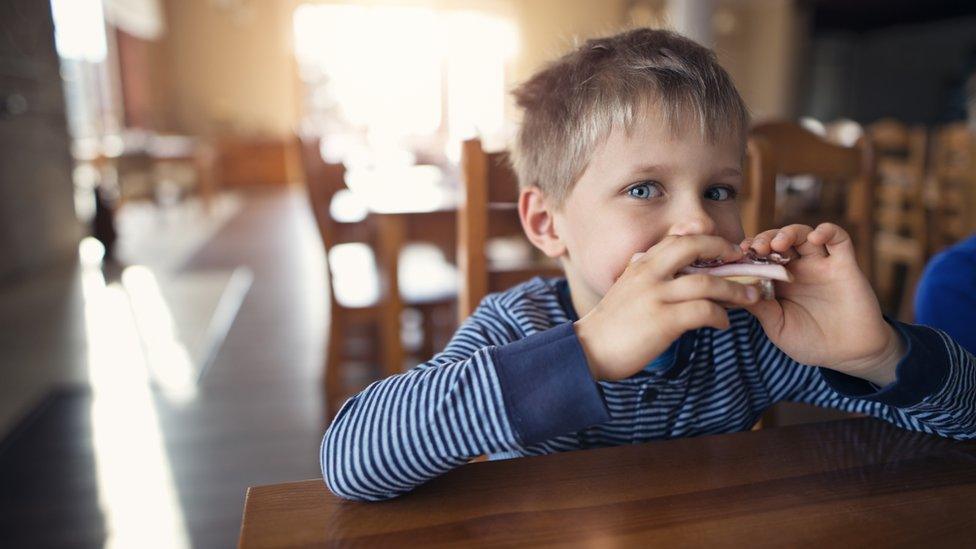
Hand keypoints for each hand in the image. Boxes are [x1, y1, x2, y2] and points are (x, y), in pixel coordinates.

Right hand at [574, 235, 759, 380]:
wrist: (589, 350)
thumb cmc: (611, 324)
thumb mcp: (627, 288)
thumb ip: (646, 275)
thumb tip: (667, 270)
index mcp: (641, 264)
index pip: (677, 238)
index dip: (706, 238)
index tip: (725, 248)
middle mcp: (649, 274)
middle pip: (694, 246)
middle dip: (724, 250)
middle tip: (743, 261)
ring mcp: (657, 296)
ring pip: (708, 282)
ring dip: (736, 290)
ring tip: (752, 297)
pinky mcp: (664, 322)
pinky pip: (704, 312)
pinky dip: (720, 317)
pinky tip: (723, 323)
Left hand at [743, 223, 903, 384]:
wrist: (849, 354)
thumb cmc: (810, 343)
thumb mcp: (777, 326)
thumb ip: (760, 307)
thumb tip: (733, 289)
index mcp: (778, 282)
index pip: (760, 257)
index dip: (748, 252)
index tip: (738, 255)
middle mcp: (797, 269)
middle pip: (779, 241)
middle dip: (765, 239)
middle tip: (756, 248)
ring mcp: (821, 265)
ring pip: (803, 235)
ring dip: (789, 233)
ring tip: (779, 244)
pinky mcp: (845, 265)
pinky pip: (839, 239)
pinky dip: (827, 231)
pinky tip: (815, 238)